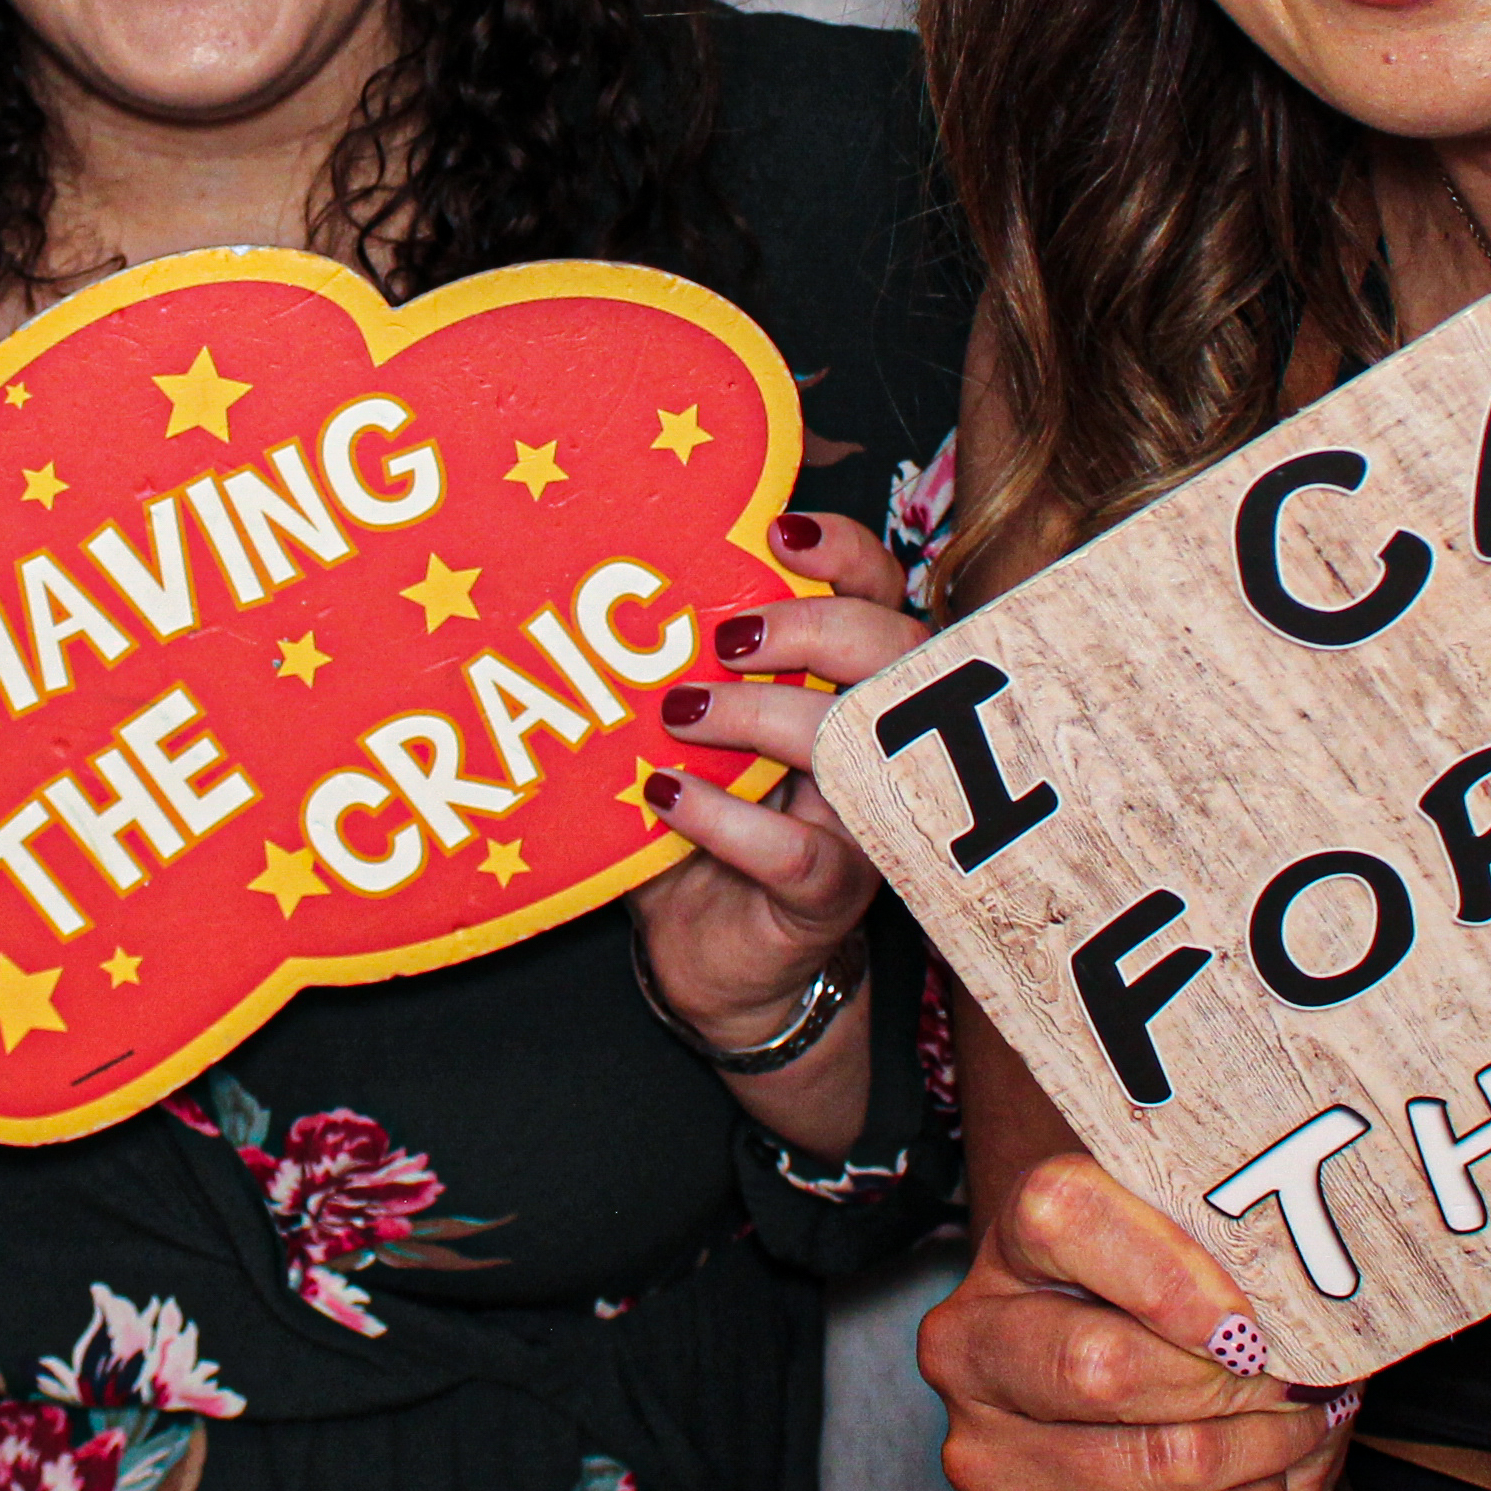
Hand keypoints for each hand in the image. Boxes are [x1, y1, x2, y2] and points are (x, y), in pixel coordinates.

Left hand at [633, 509, 919, 1059]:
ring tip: (679, 712)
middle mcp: (879, 742)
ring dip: (764, 715)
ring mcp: (867, 820)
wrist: (708, 955)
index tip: (775, 534)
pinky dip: (727, 818)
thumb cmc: (702, 817)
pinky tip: (666, 796)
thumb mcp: (688, 728)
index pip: (880, 594)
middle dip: (815, 626)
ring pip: (859, 745)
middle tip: (726, 639)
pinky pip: (800, 851)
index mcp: (848, 682)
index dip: (844, 554)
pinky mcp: (834, 894)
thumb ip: (676, 662)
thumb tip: (593, 581)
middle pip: (897, 652)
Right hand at [924, 1147, 1347, 1490]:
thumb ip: (1233, 1244)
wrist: (1151, 1437)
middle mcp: (970, 1350)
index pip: (1062, 1215)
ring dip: (1262, 1453)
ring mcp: (990, 1460)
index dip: (1165, 1270)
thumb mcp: (1200, 1258)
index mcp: (1011, 1247)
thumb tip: (1302, 1290)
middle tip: (1298, 1384)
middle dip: (1232, 1385)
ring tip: (1294, 1433)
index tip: (1248, 1321)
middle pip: (1101, 1366)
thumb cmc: (1188, 1326)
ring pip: (1157, 1462)